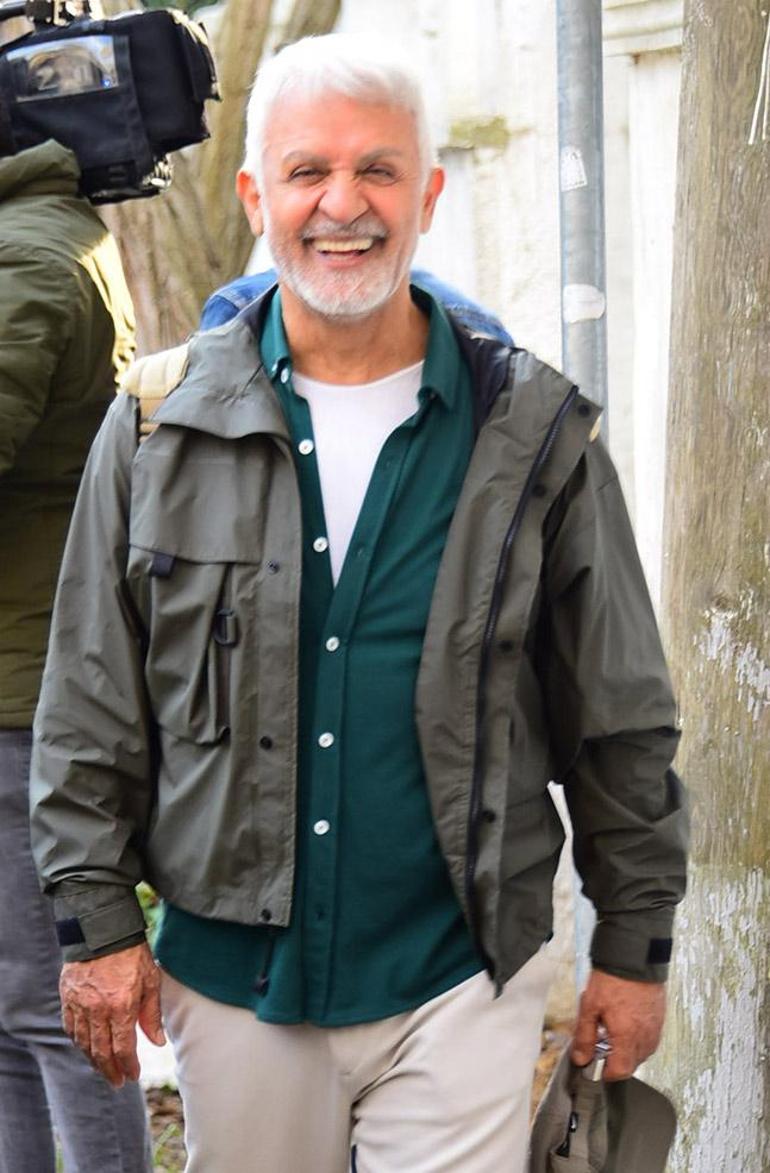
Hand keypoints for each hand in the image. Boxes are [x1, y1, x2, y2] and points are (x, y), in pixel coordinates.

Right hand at [59, 941, 165, 1087]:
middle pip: (101, 1052)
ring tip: (104, 1068)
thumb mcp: (150, 981)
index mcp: (121, 1006)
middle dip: (110, 1071)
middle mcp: (97, 1010)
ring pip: (83, 1043)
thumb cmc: (132, 954)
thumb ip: (152, 1014)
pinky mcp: (67, 997)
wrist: (103, 930)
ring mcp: (79, 1004)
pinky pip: (70, 1028)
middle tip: (118, 1082)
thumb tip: (158, 1042)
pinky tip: (86, 1048)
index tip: (133, 1076)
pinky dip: (78, 1042)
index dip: (128, 1066)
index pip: (123, 1048)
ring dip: (93, 1060)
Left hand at [570, 968, 665, 1080]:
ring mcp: (655, 1029)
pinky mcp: (660, 1019)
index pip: (620, 1071)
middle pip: (632, 1065)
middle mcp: (645, 1037)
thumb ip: (585, 1036)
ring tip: (614, 1031)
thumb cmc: (612, 980)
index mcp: (627, 1037)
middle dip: (616, 1061)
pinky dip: (638, 1039)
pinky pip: (650, 1040)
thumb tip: (580, 1058)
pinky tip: (627, 1024)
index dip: (606, 1073)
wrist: (634, 958)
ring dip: (628, 1051)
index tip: (596, 1065)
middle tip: (602, 1044)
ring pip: (642, 1053)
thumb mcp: (590, 1007)